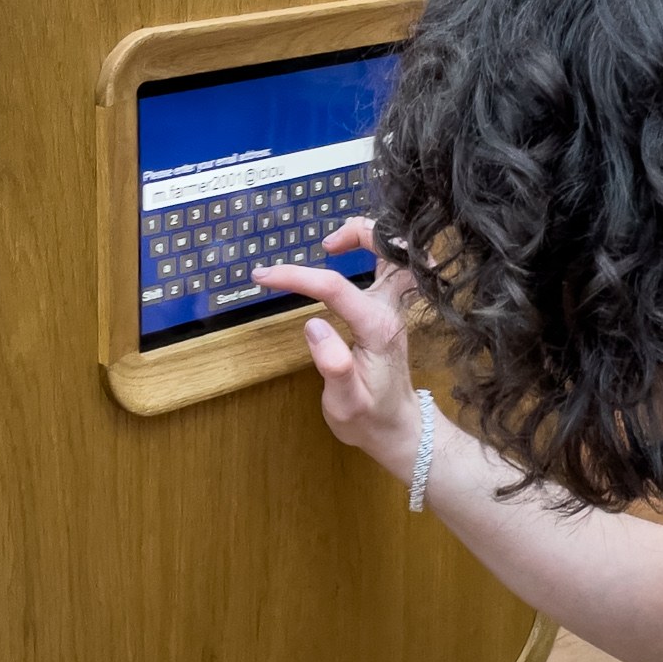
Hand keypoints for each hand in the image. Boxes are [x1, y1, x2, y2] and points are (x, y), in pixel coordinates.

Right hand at [252, 217, 425, 477]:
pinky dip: (380, 251)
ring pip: (399, 254)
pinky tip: (357, 257)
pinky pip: (396, 268)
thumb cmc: (369, 419)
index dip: (295, 276)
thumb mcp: (345, 403)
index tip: (263, 275)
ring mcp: (396, 309)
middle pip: (391, 250)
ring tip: (335, 243)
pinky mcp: (393, 311)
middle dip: (360, 232)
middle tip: (325, 244)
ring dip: (374, 237)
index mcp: (376, 327)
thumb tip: (314, 325)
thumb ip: (333, 365)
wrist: (399, 429)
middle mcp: (390, 310)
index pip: (333, 287)